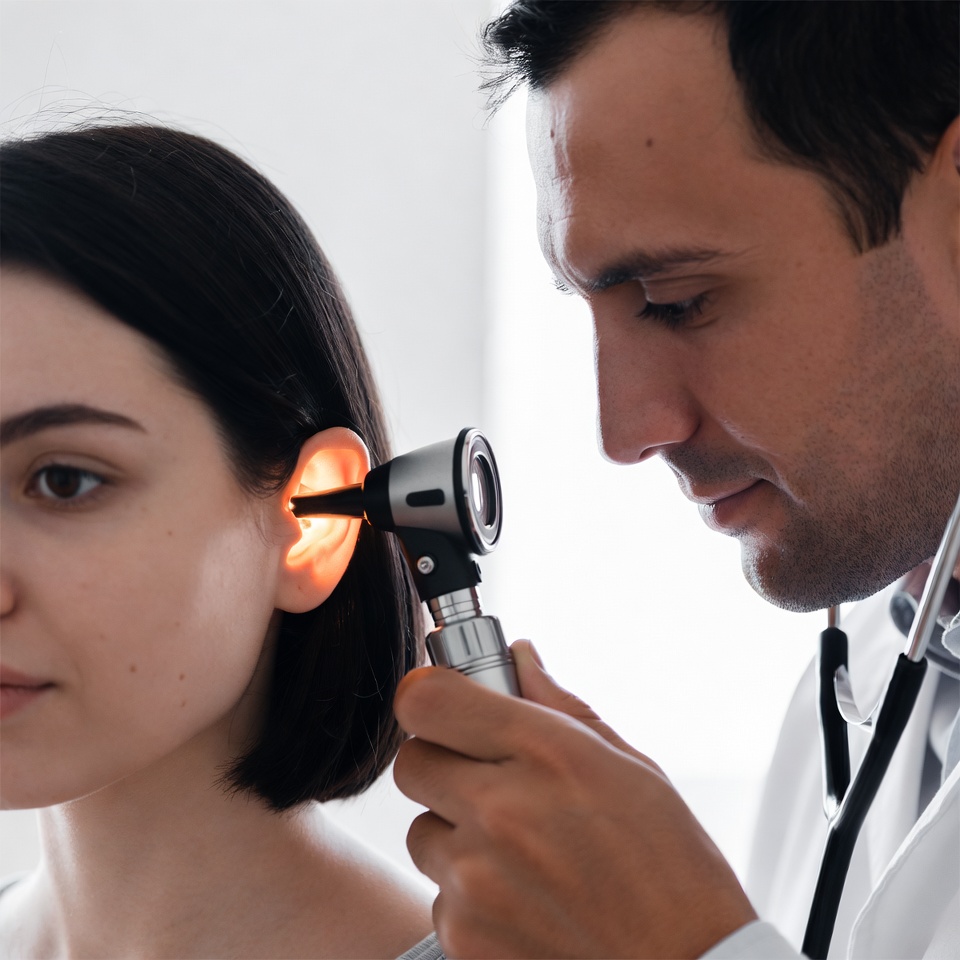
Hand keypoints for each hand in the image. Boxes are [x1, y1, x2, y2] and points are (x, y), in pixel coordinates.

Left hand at [393, 640, 756, 958]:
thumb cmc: (670, 866)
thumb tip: (519, 657)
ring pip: (422, 831)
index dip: (428, 697)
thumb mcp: (630, 767)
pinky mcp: (463, 936)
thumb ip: (559, 706)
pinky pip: (439, 894)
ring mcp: (475, 878)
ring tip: (519, 852)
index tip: (442, 705)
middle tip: (486, 780)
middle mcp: (500, 810)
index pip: (427, 700)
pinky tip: (525, 899)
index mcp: (545, 753)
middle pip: (412, 762)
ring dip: (455, 833)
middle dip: (442, 764)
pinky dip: (469, 895)